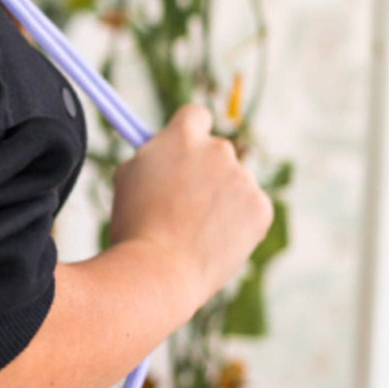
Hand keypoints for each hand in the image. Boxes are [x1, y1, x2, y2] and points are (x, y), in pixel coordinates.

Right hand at [109, 103, 273, 314]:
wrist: (157, 273)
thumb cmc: (133, 230)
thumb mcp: (127, 180)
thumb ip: (149, 158)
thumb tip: (157, 151)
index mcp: (182, 137)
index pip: (195, 115)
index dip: (189, 133)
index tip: (184, 152)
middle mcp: (218, 150)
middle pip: (217, 152)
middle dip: (205, 173)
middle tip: (184, 205)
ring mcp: (243, 179)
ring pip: (234, 185)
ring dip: (220, 201)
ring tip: (193, 234)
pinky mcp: (261, 208)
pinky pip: (250, 210)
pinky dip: (237, 225)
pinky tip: (212, 243)